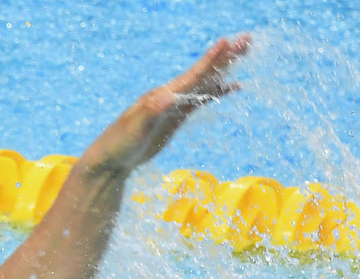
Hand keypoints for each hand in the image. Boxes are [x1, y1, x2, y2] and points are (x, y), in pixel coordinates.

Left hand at [84, 34, 250, 172]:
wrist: (112, 157)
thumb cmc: (120, 143)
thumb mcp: (135, 128)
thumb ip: (151, 112)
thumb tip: (169, 96)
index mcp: (163, 95)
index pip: (192, 75)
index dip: (210, 60)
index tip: (227, 42)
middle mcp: (171, 94)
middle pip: (203, 72)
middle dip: (225, 56)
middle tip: (247, 40)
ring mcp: (175, 105)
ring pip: (205, 82)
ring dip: (224, 68)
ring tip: (243, 53)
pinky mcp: (177, 116)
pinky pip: (202, 99)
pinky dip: (218, 91)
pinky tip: (231, 87)